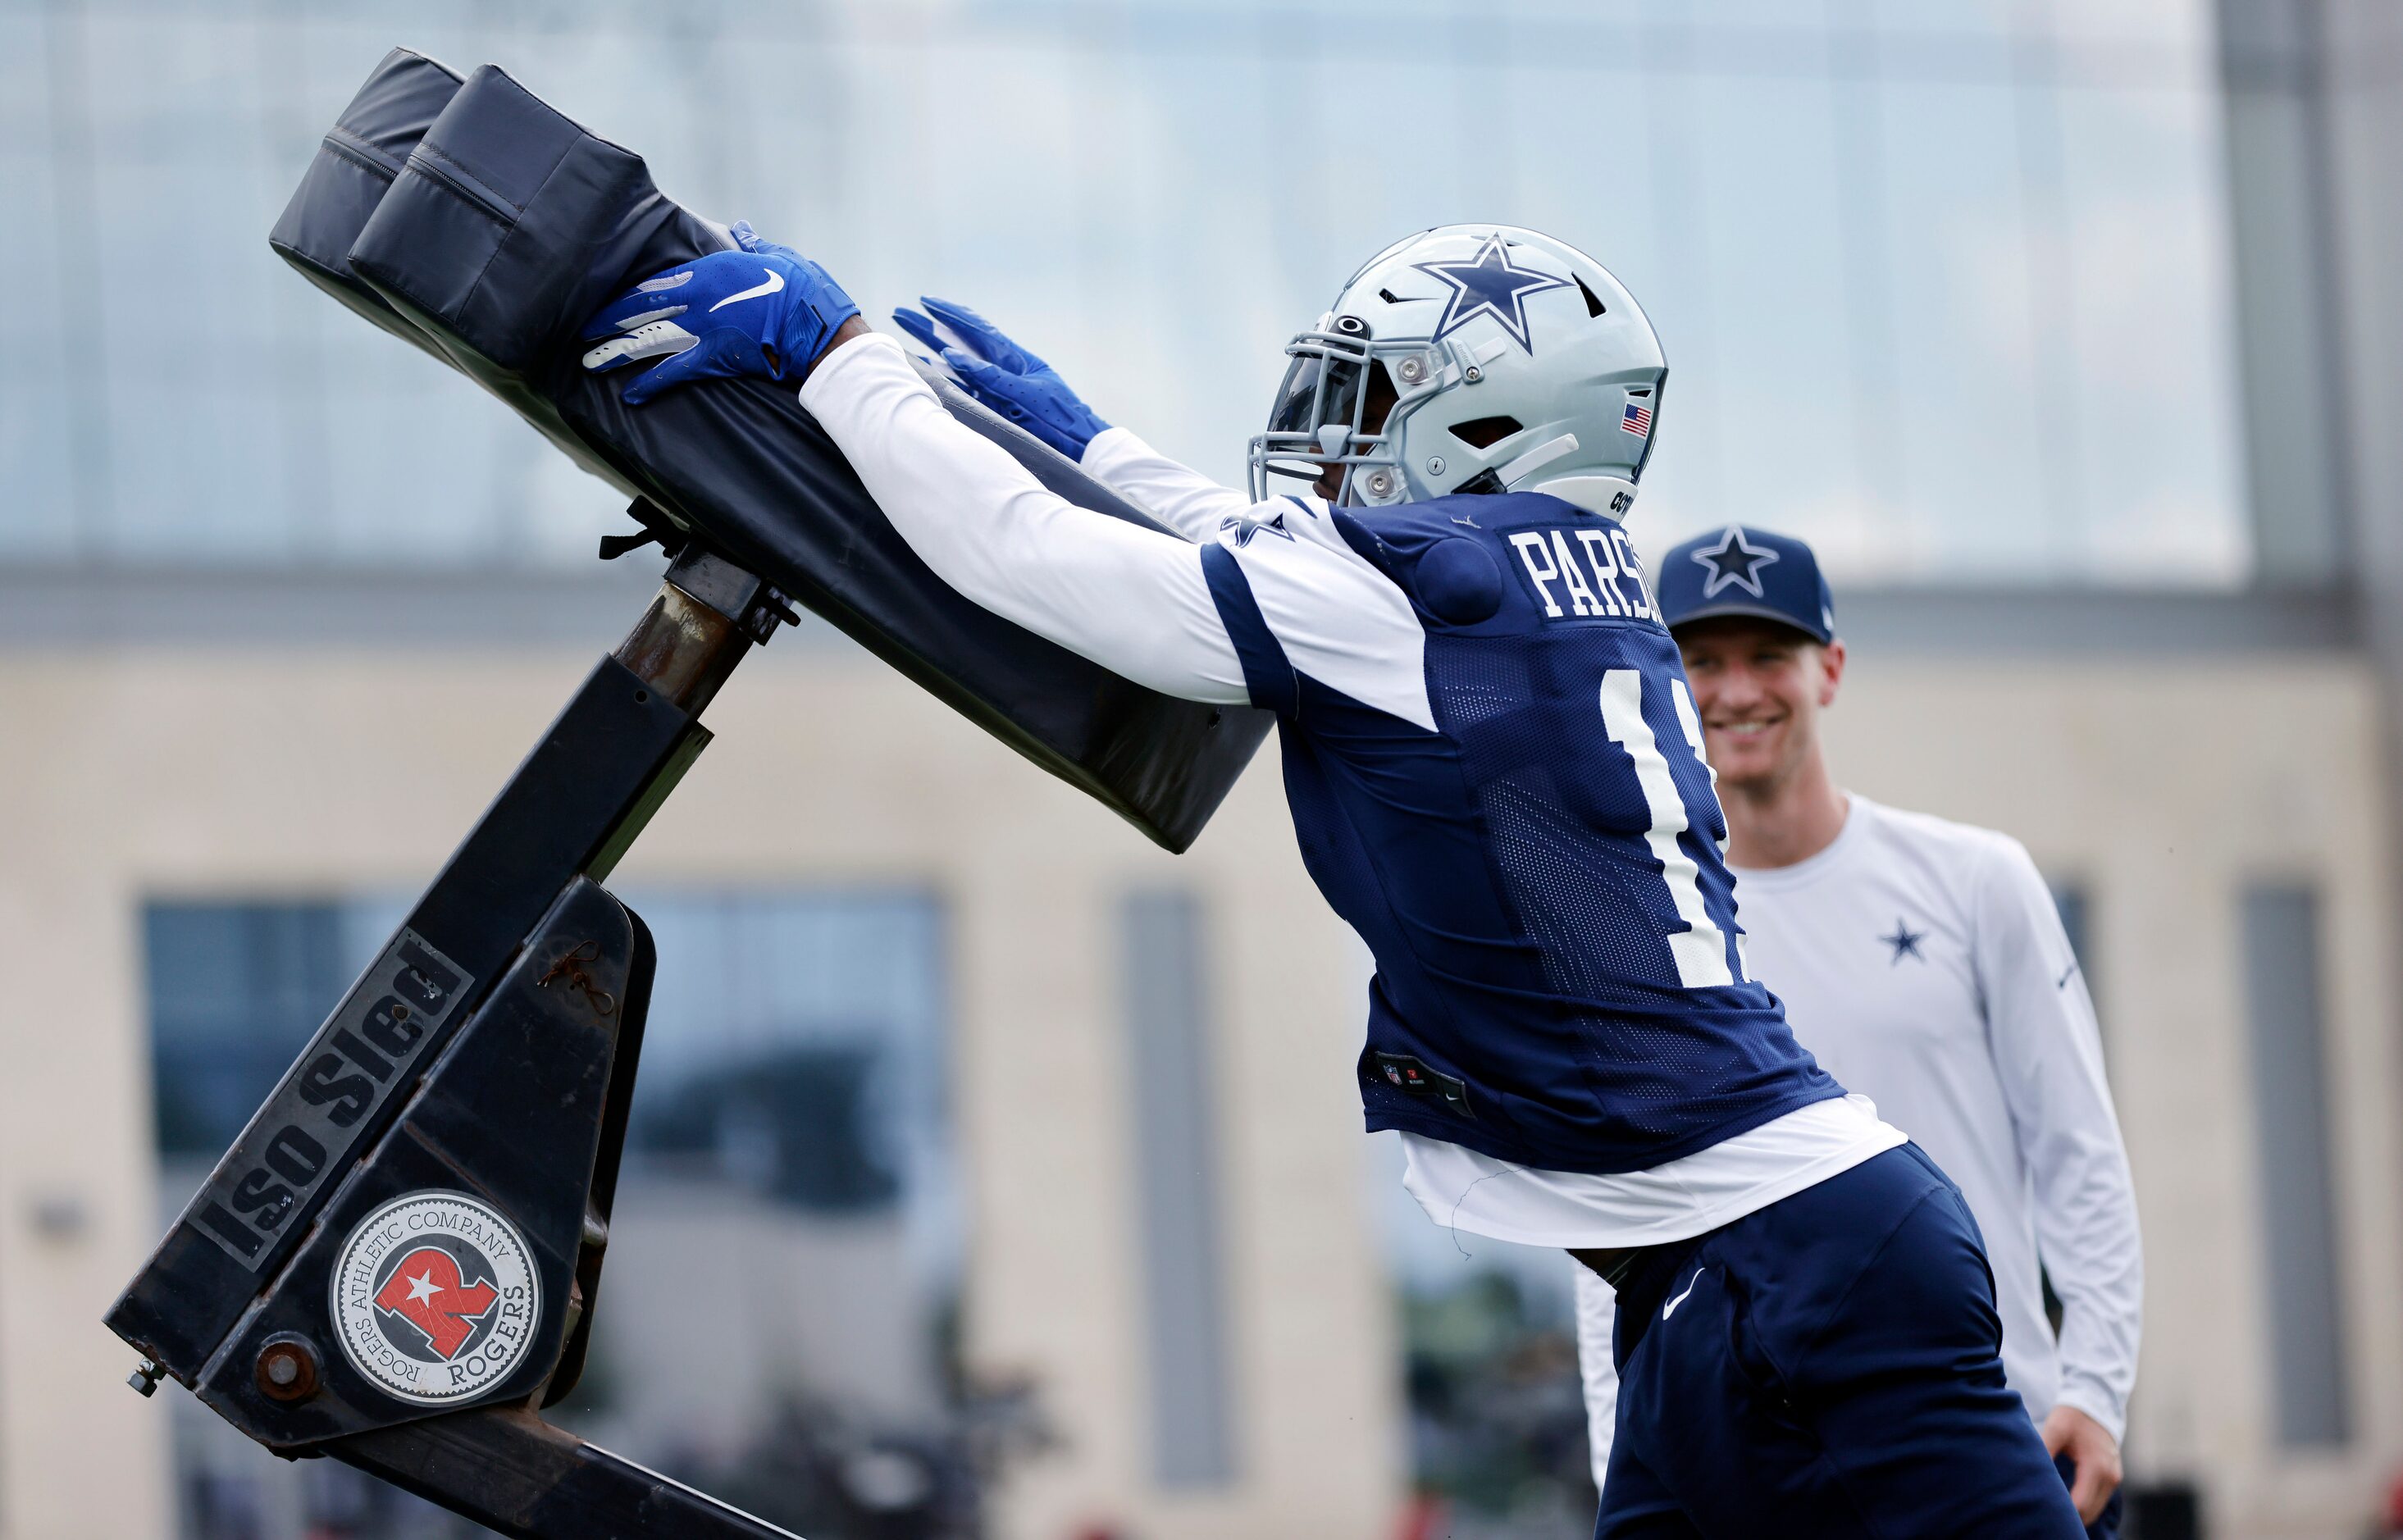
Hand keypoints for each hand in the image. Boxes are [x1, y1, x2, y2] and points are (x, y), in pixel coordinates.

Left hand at [581, 221, 860, 403]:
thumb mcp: (774, 255)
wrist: (815, 323)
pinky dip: (650, 384)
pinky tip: (630, 396)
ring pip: (649, 340)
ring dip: (617, 353)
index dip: (628, 296)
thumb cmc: (801, 286)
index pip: (656, 283)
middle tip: (582, 331)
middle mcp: (697, 299)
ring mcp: (702, 330)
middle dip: (609, 321)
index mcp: (708, 271)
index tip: (608, 303)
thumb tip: (741, 231)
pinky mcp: (715, 359)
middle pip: (641, 309)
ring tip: (592, 362)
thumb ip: (750, 245)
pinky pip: (674, 373)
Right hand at [892, 297, 1108, 459]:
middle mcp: (1001, 369)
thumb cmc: (1061, 419)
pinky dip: (943, 378)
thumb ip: (991, 376)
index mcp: (1014, 358)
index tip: (924, 301)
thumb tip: (954, 355)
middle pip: (959, 341)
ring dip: (930, 350)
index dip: (950, 314)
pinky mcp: (994, 409)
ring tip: (903, 340)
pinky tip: (926, 370)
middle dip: (929, 327)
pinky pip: (962, 389)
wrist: (1081, 448)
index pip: (976, 329)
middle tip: (900, 314)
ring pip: (957, 364)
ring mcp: (996, 388)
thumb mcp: (1027, 394)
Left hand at [2041, 1403, 2121, 1523]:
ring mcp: (2114, 1478)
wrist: (2096, 1402)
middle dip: (2069, 1517)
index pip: (2081, 1504)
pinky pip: (2099, 1500)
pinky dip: (2085, 1504)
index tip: (2043, 1511)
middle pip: (2090, 1513)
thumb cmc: (2073, 1416)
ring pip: (2096, 1509)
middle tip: (2044, 1514)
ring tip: (2053, 1510)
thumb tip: (2028, 1473)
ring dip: (2077, 1513)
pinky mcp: (2113, 1477)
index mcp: (2097, 1467)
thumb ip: (2044, 1450)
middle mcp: (2110, 1477)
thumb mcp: (2055, 1429)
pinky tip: (2066, 1502)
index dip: (2062, 1513)